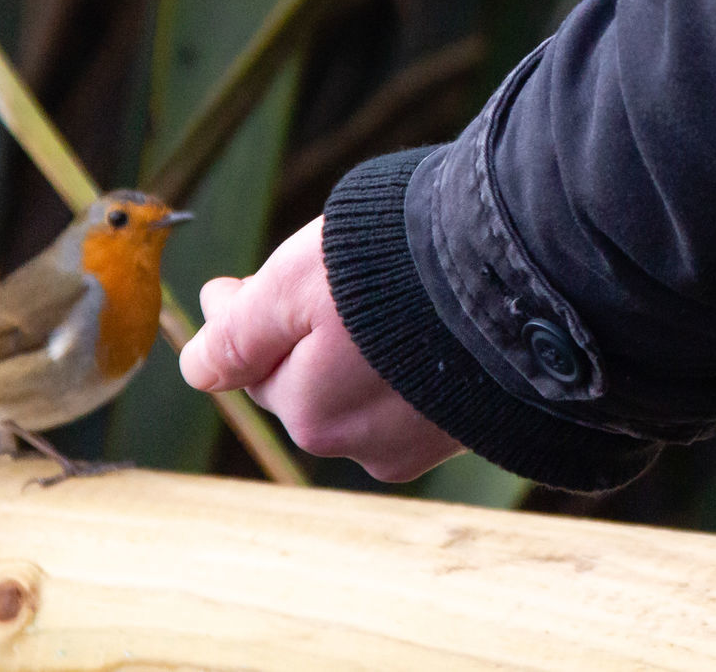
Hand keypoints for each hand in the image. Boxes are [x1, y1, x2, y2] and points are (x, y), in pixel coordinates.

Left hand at [179, 216, 463, 481]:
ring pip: (358, 388)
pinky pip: (412, 392)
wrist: (522, 278)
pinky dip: (405, 360)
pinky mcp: (466, 427)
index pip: (250, 367)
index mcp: (309, 413)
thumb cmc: (395, 271)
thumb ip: (236, 337)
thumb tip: (193, 367)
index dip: (240, 315)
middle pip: (305, 382)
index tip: (235, 280)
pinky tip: (423, 318)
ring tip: (379, 293)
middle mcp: (360, 443)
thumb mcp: (291, 289)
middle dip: (296, 336)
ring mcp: (418, 441)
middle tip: (311, 278)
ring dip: (355, 349)